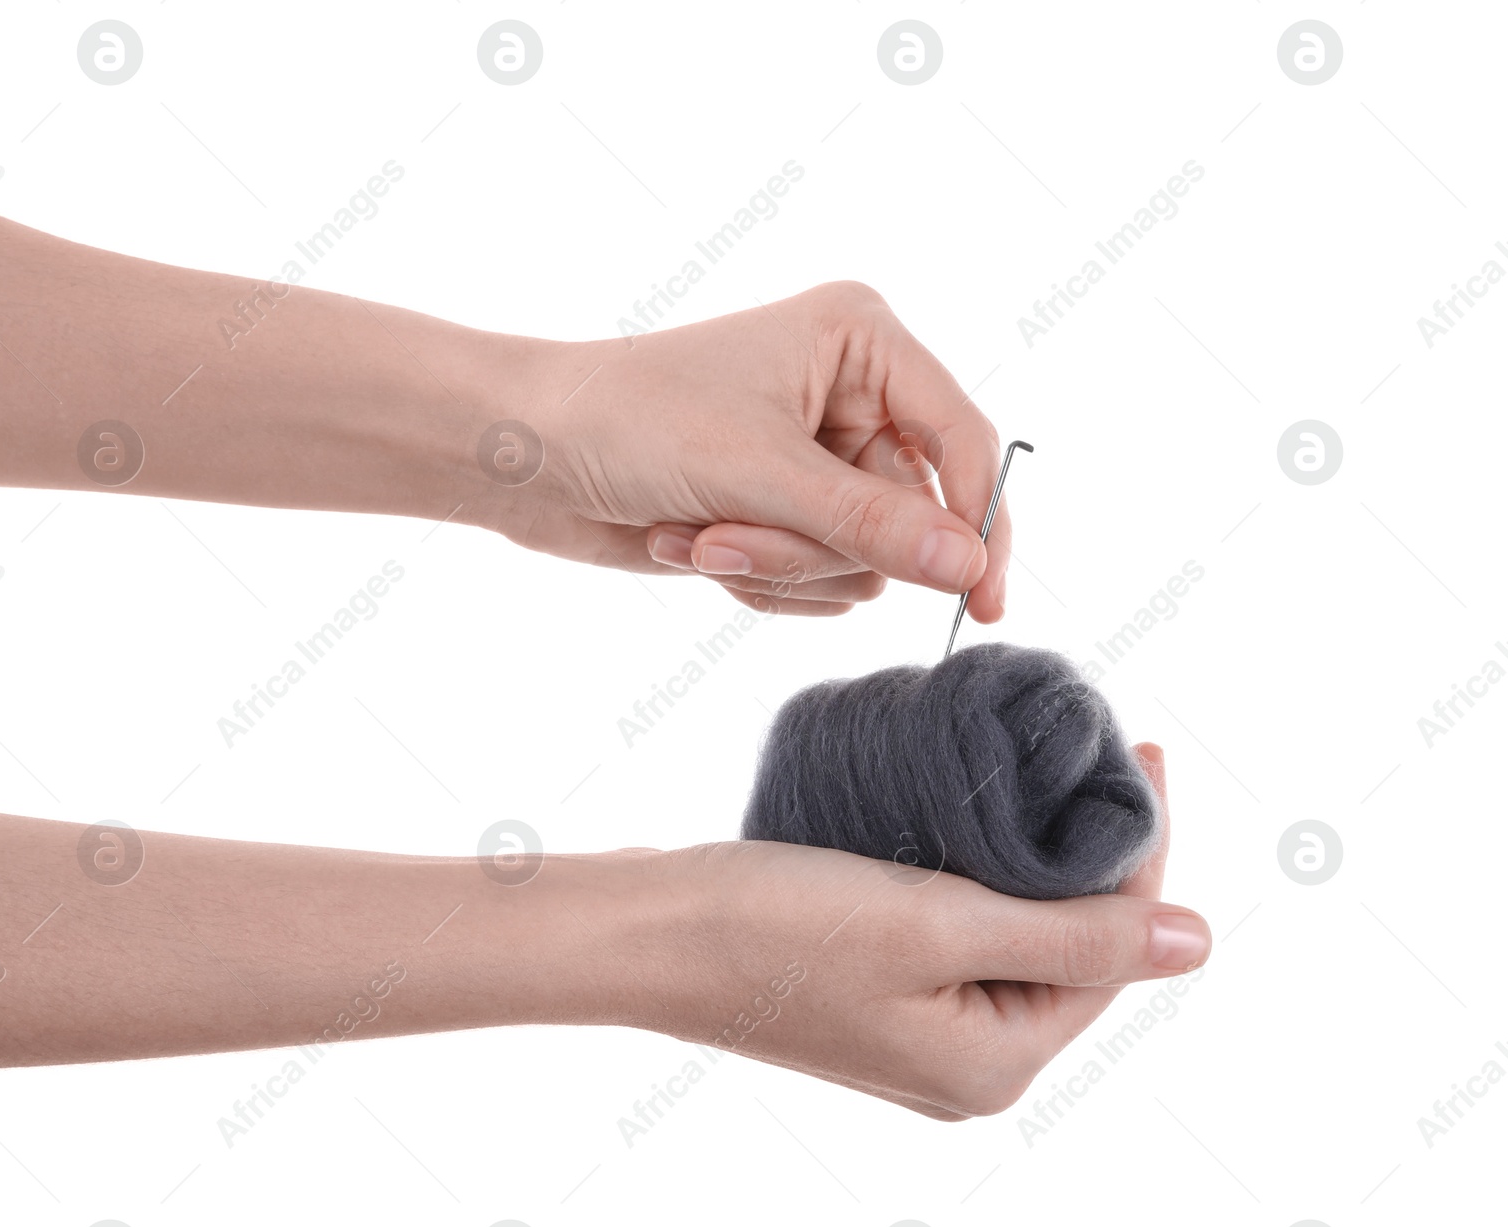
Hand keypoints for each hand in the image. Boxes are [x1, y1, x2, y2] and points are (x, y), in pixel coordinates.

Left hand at [492, 282, 1011, 619]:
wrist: (525, 455)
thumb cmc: (630, 422)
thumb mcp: (758, 471)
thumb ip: (871, 524)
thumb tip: (969, 568)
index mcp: (862, 342)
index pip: (962, 439)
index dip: (978, 523)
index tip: (983, 602)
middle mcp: (853, 396)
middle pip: (911, 517)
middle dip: (817, 544)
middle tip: (731, 539)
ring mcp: (819, 460)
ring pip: (864, 561)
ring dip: (777, 565)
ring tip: (700, 534)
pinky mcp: (785, 513)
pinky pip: (820, 583)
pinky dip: (758, 580)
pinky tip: (691, 544)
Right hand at [635, 744, 1206, 1116]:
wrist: (649, 932)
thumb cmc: (778, 929)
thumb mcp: (939, 926)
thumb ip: (1074, 934)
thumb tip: (1198, 941)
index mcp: (995, 1064)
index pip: (1113, 950)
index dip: (1139, 850)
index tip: (1143, 751)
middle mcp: (966, 1062)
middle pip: (1072, 944)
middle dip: (1089, 847)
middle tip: (1092, 745)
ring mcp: (919, 1029)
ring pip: (1017, 930)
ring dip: (1036, 851)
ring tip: (1047, 765)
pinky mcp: (880, 990)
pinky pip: (963, 929)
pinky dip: (980, 867)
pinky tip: (981, 812)